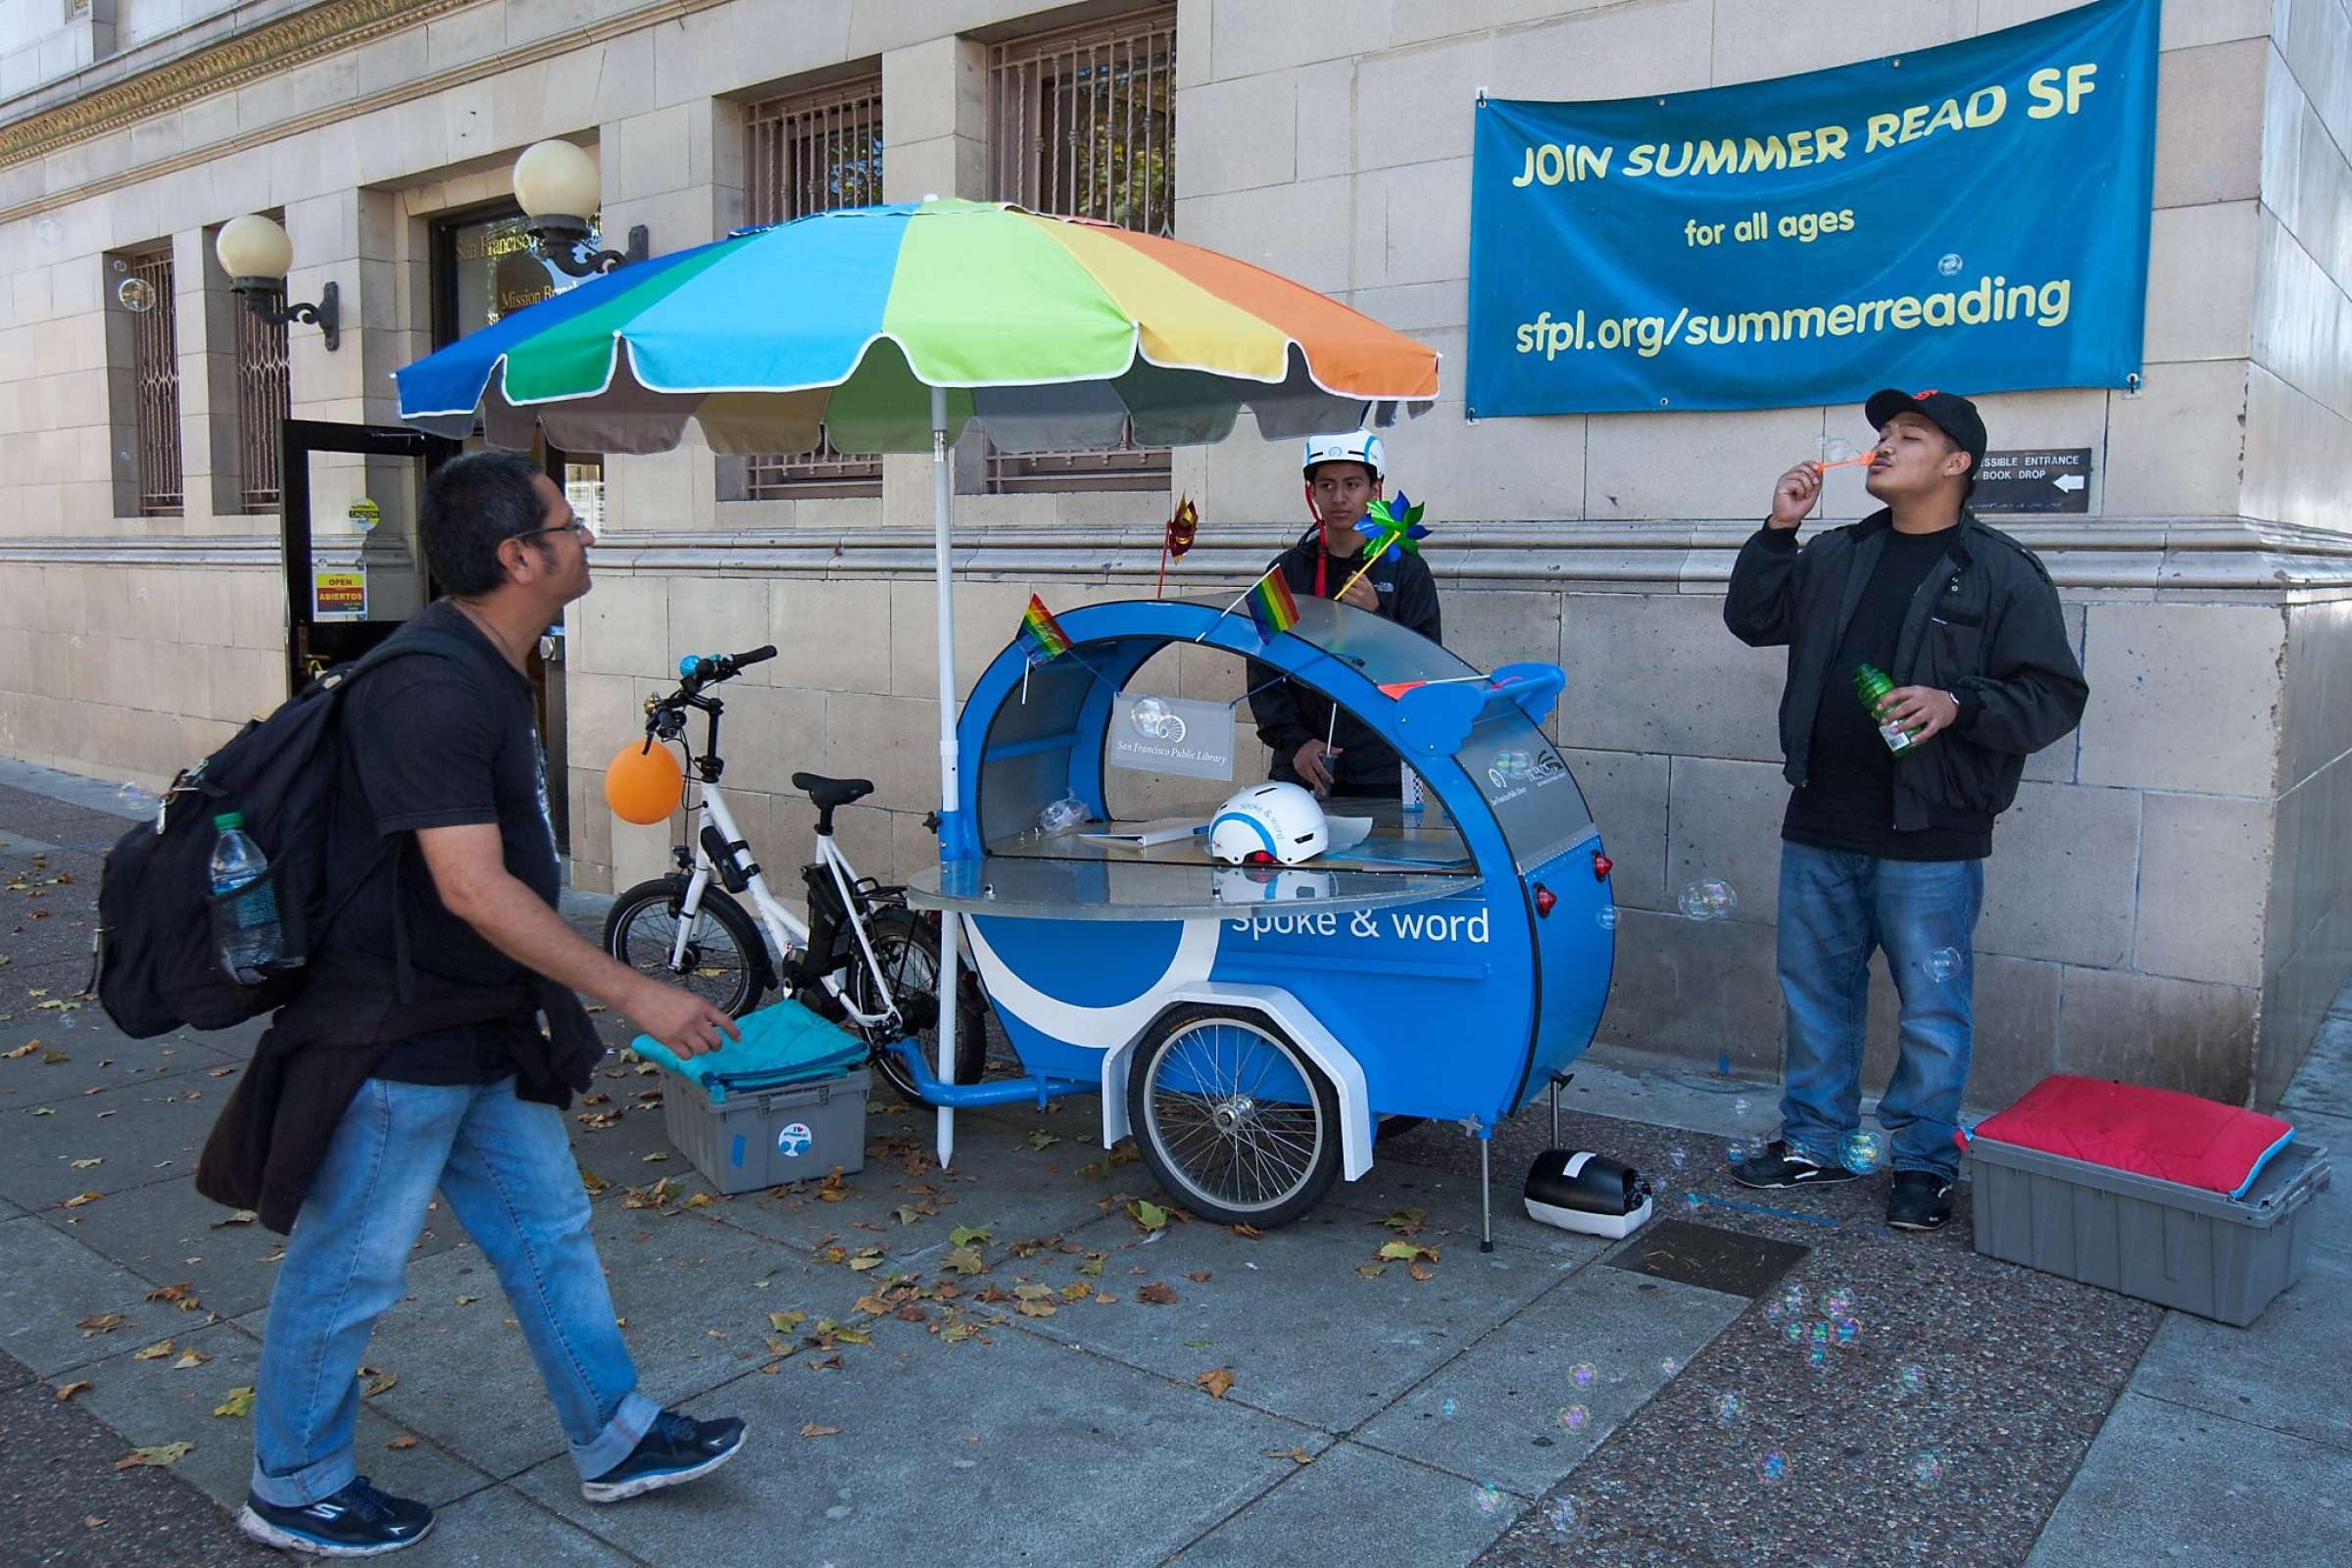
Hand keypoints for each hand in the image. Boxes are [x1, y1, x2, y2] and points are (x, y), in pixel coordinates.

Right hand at [620, 978, 741, 1059]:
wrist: (639, 996)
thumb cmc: (659, 994)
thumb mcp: (686, 997)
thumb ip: (700, 1011)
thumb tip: (710, 1024)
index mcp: (701, 1005)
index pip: (725, 1021)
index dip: (733, 1032)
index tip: (737, 1038)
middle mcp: (695, 1018)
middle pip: (715, 1040)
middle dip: (716, 1045)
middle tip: (713, 1046)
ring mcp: (683, 1031)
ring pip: (703, 1050)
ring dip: (700, 1050)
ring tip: (694, 1045)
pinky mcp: (671, 1041)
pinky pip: (687, 1055)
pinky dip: (686, 1055)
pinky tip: (682, 1049)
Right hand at [1292, 738, 1340, 794]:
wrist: (1297, 744)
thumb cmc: (1311, 746)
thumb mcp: (1322, 745)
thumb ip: (1331, 750)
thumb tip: (1340, 750)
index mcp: (1312, 757)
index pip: (1320, 769)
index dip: (1326, 776)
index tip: (1331, 781)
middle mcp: (1305, 762)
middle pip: (1313, 777)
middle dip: (1319, 786)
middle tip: (1324, 792)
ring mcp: (1300, 766)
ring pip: (1309, 778)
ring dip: (1315, 783)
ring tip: (1321, 789)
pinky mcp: (1298, 768)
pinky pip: (1305, 776)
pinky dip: (1310, 779)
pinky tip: (1315, 782)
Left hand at [1335, 573, 1378, 611]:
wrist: (1373, 607)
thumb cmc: (1371, 594)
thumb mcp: (1369, 584)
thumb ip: (1362, 577)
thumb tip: (1353, 572)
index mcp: (1365, 587)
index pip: (1352, 579)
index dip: (1349, 578)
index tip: (1350, 579)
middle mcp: (1360, 593)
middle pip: (1347, 586)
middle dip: (1346, 585)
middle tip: (1348, 586)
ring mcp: (1355, 600)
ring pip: (1344, 592)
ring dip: (1344, 591)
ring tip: (1348, 591)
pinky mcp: (1352, 605)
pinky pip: (1344, 599)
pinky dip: (1344, 597)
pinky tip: (1348, 596)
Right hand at [1769, 464, 1822, 529]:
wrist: (1790, 518)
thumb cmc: (1798, 507)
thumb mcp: (1813, 491)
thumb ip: (1816, 480)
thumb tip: (1820, 469)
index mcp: (1796, 476)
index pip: (1804, 464)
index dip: (1811, 464)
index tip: (1817, 468)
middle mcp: (1789, 477)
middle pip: (1803, 467)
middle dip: (1811, 477)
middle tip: (1812, 487)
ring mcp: (1784, 481)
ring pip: (1801, 475)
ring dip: (1806, 487)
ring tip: (1803, 495)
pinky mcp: (1781, 486)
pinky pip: (1796, 484)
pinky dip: (1800, 492)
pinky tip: (1797, 497)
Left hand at [1877, 685, 1960, 740]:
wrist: (1951, 701)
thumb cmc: (1929, 698)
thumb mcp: (1917, 693)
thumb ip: (1902, 699)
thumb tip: (1880, 709)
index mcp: (1916, 691)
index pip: (1898, 693)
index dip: (1886, 700)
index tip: (1878, 708)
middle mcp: (1924, 700)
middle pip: (1906, 707)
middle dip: (1893, 714)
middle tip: (1884, 721)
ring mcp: (1932, 710)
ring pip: (1916, 718)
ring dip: (1903, 725)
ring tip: (1893, 731)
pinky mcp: (1938, 721)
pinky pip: (1929, 730)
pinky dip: (1921, 736)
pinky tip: (1912, 740)